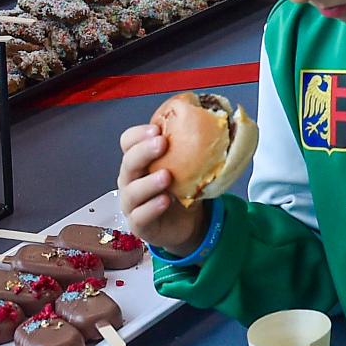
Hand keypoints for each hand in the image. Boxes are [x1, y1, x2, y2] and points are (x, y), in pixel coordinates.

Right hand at [116, 121, 205, 254]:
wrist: (187, 222)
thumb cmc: (181, 189)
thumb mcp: (186, 166)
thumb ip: (191, 147)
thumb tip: (217, 121)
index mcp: (140, 161)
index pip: (128, 142)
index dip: (138, 134)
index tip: (157, 128)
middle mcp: (131, 180)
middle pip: (128, 163)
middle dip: (143, 152)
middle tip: (162, 144)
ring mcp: (131, 203)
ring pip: (132, 191)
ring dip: (148, 182)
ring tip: (166, 176)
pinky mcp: (138, 224)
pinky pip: (140, 216)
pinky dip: (151, 207)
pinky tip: (165, 201)